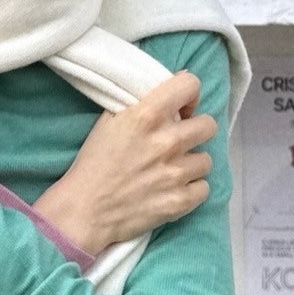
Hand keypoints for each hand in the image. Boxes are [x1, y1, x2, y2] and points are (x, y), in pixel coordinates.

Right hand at [34, 71, 217, 253]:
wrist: (84, 210)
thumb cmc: (93, 163)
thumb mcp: (109, 121)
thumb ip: (140, 105)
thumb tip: (169, 96)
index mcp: (147, 115)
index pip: (190, 85)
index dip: (188, 95)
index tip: (181, 108)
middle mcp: (167, 141)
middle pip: (209, 125)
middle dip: (195, 130)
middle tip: (179, 140)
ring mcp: (176, 173)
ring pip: (206, 159)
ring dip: (191, 163)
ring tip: (171, 170)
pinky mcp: (180, 201)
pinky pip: (204, 188)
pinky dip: (191, 190)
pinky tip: (173, 189)